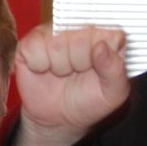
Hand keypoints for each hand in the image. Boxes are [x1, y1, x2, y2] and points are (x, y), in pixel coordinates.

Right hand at [9, 25, 130, 145]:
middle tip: (78, 72)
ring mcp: (54, 31)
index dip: (102, 55)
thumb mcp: (113, 93)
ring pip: (57, 43)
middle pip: (81, 37)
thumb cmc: (88, 100)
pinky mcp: (31, 40)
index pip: (108, 32)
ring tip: (62, 72)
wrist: (58, 118)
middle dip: (80, 62)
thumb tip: (101, 46)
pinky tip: (44, 69)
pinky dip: (39, 65)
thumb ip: (115, 69)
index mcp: (105, 35)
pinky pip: (34, 46)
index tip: (99, 68)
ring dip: (59, 66)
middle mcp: (80, 27)